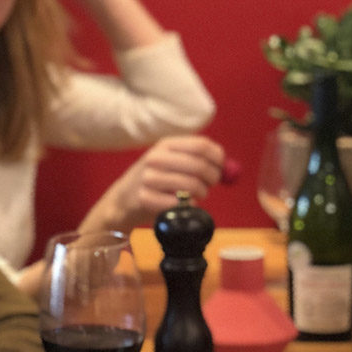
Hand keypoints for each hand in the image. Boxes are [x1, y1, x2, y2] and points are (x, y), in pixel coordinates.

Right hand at [85, 135, 224, 230]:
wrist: (124, 199)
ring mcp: (149, 178)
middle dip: (212, 178)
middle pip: (199, 165)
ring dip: (201, 193)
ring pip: (191, 185)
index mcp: (166, 145)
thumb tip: (227, 165)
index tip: (221, 168)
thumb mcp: (172, 162)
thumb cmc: (157, 181)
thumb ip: (196, 160)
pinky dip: (187, 206)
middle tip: (211, 185)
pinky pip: (178, 203)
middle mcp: (156, 158)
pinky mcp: (145, 198)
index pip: (201, 146)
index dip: (217, 158)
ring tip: (198, 195)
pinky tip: (182, 204)